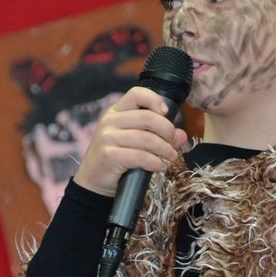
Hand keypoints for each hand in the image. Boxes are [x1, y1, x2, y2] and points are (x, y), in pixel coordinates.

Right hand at [73, 86, 187, 196]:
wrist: (93, 182)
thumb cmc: (116, 159)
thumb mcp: (136, 143)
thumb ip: (158, 136)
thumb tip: (182, 135)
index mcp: (116, 112)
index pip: (136, 94)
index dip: (155, 100)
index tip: (166, 113)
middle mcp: (109, 121)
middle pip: (148, 117)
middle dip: (167, 131)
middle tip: (173, 143)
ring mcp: (108, 138)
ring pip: (147, 139)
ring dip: (165, 150)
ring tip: (170, 157)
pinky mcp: (109, 155)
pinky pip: (141, 156)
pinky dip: (155, 162)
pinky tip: (160, 166)